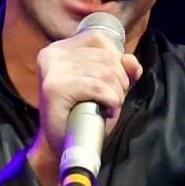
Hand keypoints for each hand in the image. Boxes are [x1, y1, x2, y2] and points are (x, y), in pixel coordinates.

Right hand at [26, 29, 141, 185]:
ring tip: (109, 106)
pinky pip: (98, 86)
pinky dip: (111, 100)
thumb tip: (132, 62)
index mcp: (59, 49)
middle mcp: (52, 54)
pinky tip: (106, 110)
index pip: (98, 39)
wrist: (59, 146)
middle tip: (112, 99)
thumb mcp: (105, 86)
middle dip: (120, 80)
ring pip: (105, 72)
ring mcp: (52, 70)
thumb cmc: (82, 115)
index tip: (111, 83)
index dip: (115, 60)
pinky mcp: (55, 88)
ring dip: (117, 93)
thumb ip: (120, 70)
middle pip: (105, 56)